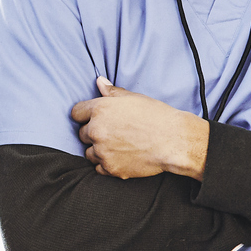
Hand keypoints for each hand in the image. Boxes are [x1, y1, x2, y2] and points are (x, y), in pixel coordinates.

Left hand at [71, 76, 208, 179]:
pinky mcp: (110, 168)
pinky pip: (98, 168)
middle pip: (82, 134)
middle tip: (113, 133)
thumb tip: (99, 82)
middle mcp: (97, 130)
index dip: (84, 116)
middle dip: (94, 133)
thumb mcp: (134, 98)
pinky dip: (107, 164)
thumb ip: (112, 92)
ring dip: (99, 150)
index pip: (76, 113)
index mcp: (100, 109)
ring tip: (119, 146)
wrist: (174, 141)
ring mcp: (102, 151)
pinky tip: (122, 157)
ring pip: (89, 152)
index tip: (93, 119)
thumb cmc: (157, 116)